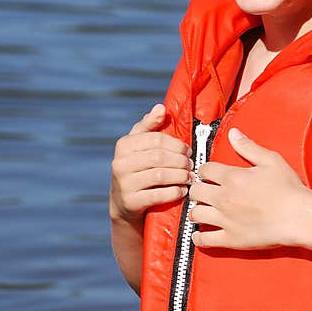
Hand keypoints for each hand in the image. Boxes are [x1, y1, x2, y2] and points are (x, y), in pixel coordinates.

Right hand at [109, 104, 191, 222]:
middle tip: (191, 164)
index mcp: (124, 145)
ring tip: (189, 177)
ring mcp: (124, 183)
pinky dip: (174, 192)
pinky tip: (182, 190)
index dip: (176, 144)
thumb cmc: (136, 168)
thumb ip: (149, 125)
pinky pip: (159, 195)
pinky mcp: (130, 202)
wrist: (123, 203)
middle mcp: (120, 163)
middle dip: (180, 160)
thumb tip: (160, 108)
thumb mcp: (138, 145)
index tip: (187, 150)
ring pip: (160, 175)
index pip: (156, 139)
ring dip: (180, 176)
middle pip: (159, 157)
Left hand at [188, 128, 307, 248]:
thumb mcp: (271, 160)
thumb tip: (233, 134)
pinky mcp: (231, 239)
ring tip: (200, 210)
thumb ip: (248, 147)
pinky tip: (198, 234)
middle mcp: (224, 198)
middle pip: (195, 191)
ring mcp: (226, 220)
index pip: (204, 170)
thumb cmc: (288, 189)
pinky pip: (205, 240)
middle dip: (197, 189)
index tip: (208, 174)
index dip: (204, 170)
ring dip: (195, 211)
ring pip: (195, 214)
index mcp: (232, 177)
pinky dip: (198, 237)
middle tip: (202, 191)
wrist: (299, 216)